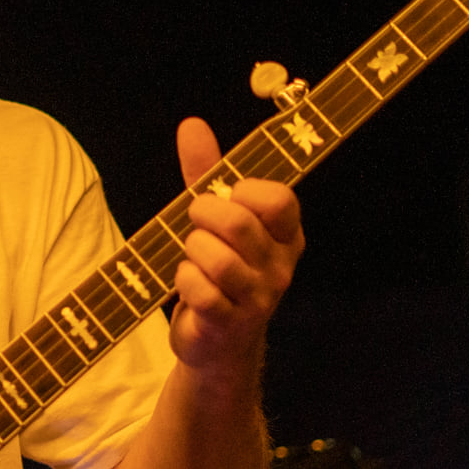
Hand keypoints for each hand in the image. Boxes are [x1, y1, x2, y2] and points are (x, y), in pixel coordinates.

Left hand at [169, 116, 303, 375]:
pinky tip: (186, 285)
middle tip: (195, 225)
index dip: (243, 193)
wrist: (216, 343)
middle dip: (203, 217)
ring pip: (216, 259)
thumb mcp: (213, 219)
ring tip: (192, 258)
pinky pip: (200, 291)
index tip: (227, 200)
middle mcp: (280, 267)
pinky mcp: (231, 324)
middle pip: (239, 224)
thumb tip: (191, 124)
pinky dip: (183, 281)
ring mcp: (260, 299)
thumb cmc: (216, 271)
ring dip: (191, 252)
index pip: (280, 200)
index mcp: (286, 236)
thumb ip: (206, 173)